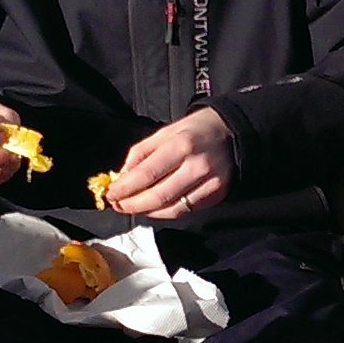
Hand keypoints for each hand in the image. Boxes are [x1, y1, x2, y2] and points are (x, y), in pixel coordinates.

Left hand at [106, 107, 233, 216]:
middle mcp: (196, 167)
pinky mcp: (216, 195)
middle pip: (158, 196)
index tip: (110, 194)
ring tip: (133, 207)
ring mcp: (209, 184)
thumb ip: (141, 153)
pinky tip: (154, 207)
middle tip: (118, 205)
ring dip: (147, 211)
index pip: (146, 174)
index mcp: (181, 145)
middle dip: (133, 204)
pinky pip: (185, 210)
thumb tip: (122, 177)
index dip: (125, 188)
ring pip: (171, 209)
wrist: (233, 133)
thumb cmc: (195, 130)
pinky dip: (165, 211)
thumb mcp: (165, 132)